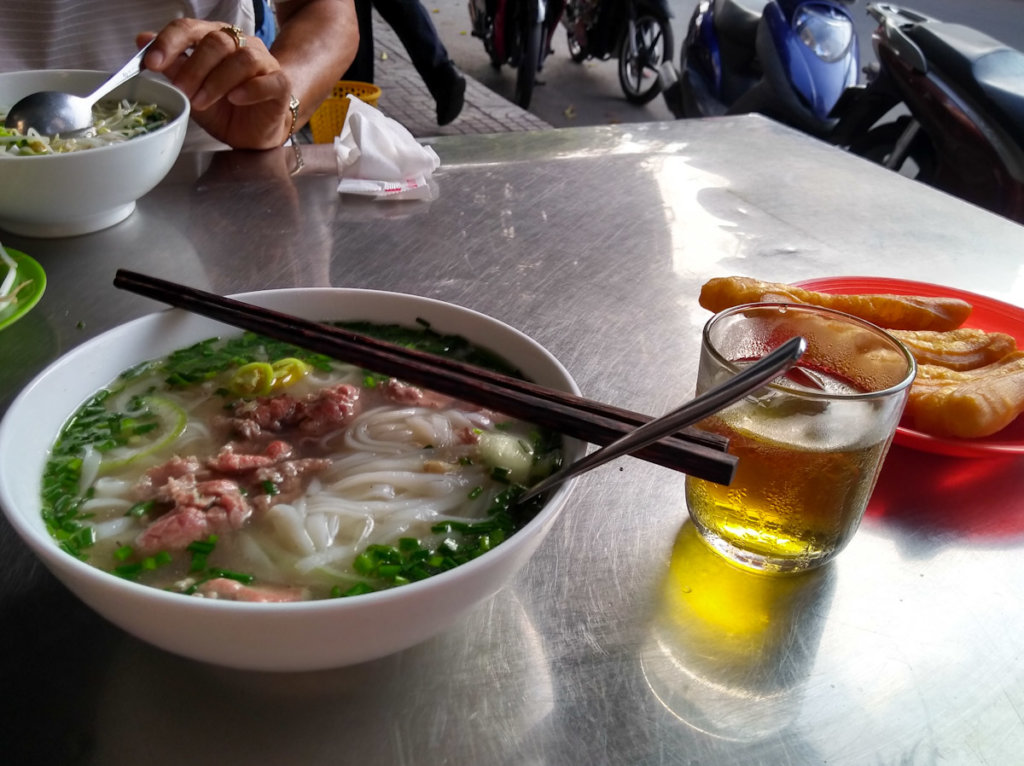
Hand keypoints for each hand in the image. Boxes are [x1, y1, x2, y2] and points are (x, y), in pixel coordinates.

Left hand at [140, 19, 293, 149]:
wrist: (253, 132)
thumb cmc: (224, 108)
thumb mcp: (191, 89)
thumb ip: (172, 66)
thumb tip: (142, 40)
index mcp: (214, 39)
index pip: (189, 28)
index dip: (169, 43)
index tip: (151, 63)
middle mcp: (240, 45)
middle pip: (217, 42)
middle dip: (194, 68)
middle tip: (181, 90)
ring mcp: (263, 63)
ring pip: (242, 59)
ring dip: (217, 81)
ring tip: (201, 102)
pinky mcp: (280, 85)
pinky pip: (268, 81)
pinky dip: (250, 89)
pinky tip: (235, 99)